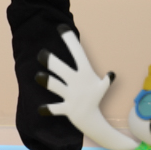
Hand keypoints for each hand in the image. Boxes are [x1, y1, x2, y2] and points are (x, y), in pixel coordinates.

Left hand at [37, 28, 128, 149]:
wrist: (94, 122)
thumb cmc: (93, 99)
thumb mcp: (100, 87)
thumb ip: (104, 80)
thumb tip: (112, 74)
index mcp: (85, 74)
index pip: (78, 53)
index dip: (70, 40)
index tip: (61, 27)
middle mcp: (78, 83)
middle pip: (63, 69)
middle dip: (52, 62)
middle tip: (41, 54)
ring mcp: (73, 96)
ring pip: (57, 86)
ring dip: (48, 82)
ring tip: (38, 76)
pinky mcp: (68, 109)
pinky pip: (56, 109)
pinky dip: (48, 110)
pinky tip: (40, 109)